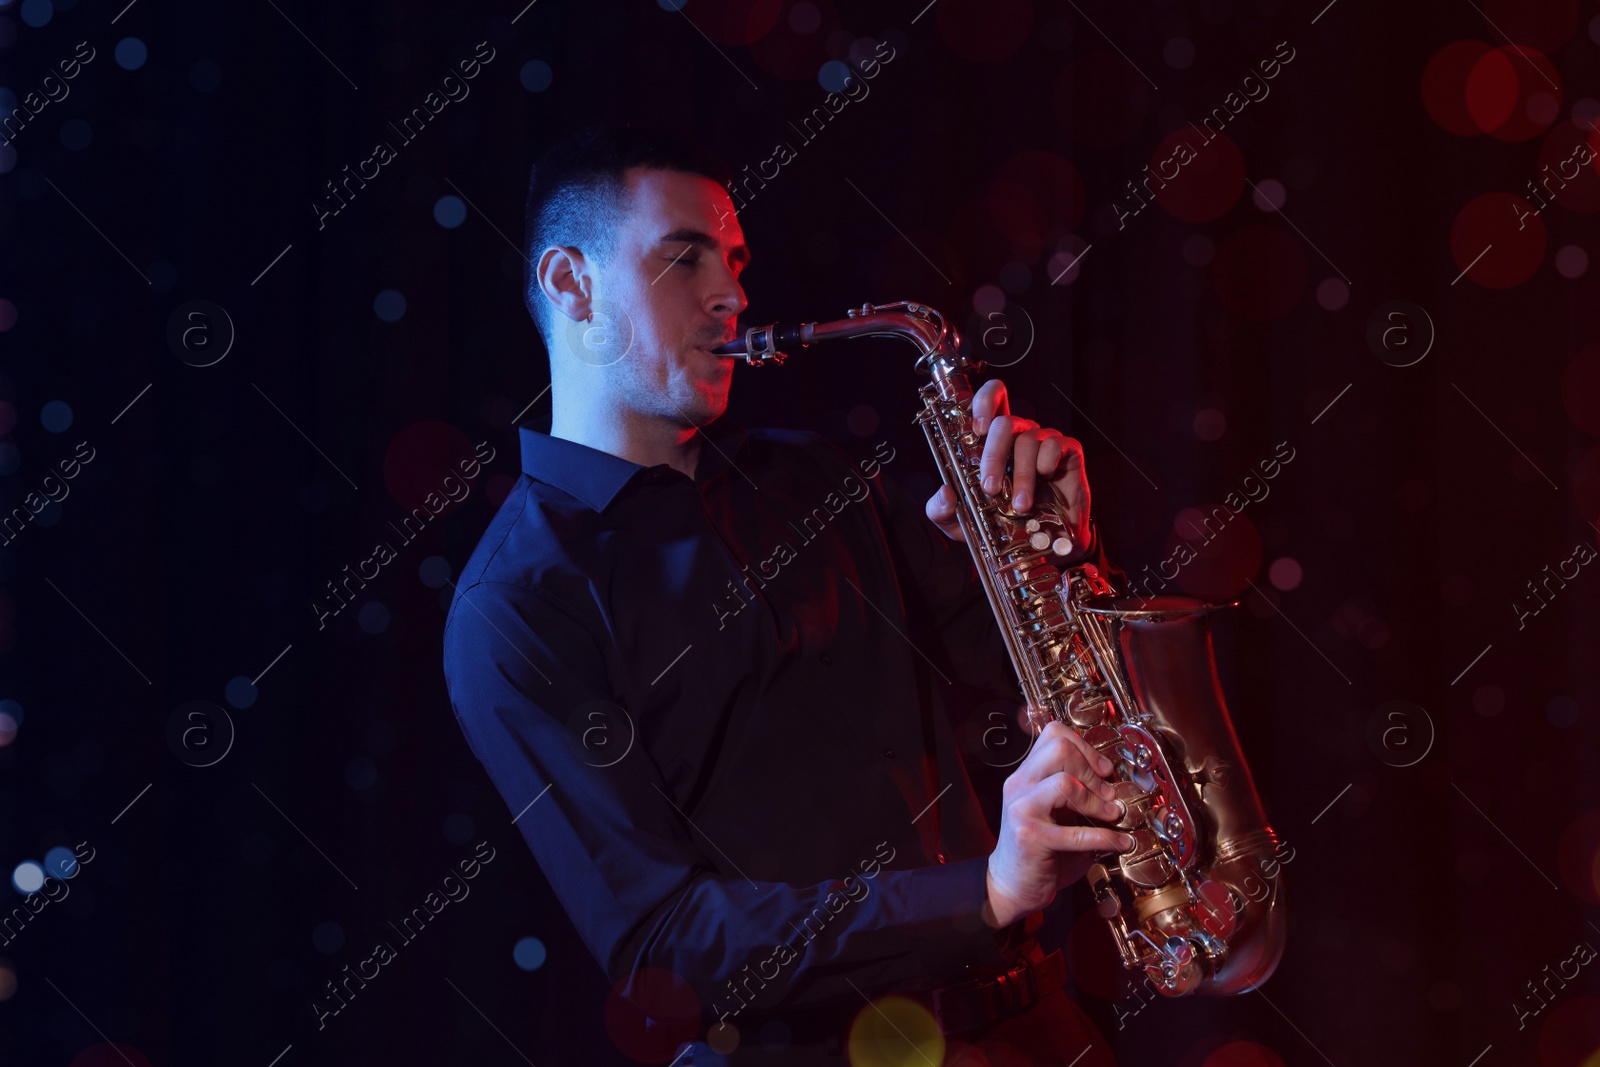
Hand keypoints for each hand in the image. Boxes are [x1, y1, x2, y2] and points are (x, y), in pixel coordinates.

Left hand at [924, 378, 1091, 559]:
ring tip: (1021, 505)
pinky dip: (1045, 465)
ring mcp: (1044, 440)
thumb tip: (944, 493)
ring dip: (1021, 475)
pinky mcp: (1068, 451)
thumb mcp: (962, 523)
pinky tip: (1045, 481)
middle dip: (993, 455)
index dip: (983, 402)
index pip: (991, 399)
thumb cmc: (1002, 526)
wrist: (1046, 545)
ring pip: (1028, 440)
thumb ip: (941, 511)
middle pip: (1005, 421)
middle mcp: (1018, 434)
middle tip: (990, 487)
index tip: (977, 429)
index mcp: (992, 440)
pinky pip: (1054, 446)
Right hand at [983, 719, 1133, 929]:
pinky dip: (1104, 837)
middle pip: (1059, 750)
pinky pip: (1075, 832)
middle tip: (1109, 793)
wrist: (1013, 885)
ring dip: (1096, 801)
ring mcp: (1021, 809)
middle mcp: (1019, 785)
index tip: (1104, 770)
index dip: (1086, 748)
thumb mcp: (1056, 812)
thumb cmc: (1042, 849)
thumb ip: (1076, 792)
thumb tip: (1117, 783)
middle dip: (1092, 770)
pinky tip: (1118, 842)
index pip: (1054, 734)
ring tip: (1113, 815)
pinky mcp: (1029, 837)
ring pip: (1064, 782)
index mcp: (1026, 774)